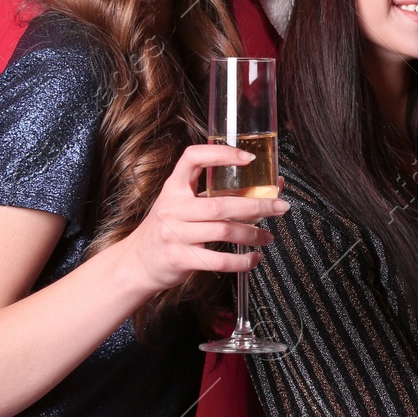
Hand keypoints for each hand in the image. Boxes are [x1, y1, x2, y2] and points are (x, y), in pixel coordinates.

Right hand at [116, 144, 289, 293]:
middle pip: (221, 204)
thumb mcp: (181, 205)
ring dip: (253, 234)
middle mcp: (173, 208)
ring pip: (223, 231)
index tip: (248, 158)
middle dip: (257, 205)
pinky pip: (218, 260)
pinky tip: (254, 258)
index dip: (220, 153)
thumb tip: (268, 187)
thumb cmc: (168, 229)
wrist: (137, 262)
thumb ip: (215, 195)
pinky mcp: (180, 259)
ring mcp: (174, 234)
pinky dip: (242, 261)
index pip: (193, 158)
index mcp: (173, 188)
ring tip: (268, 236)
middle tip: (280, 206)